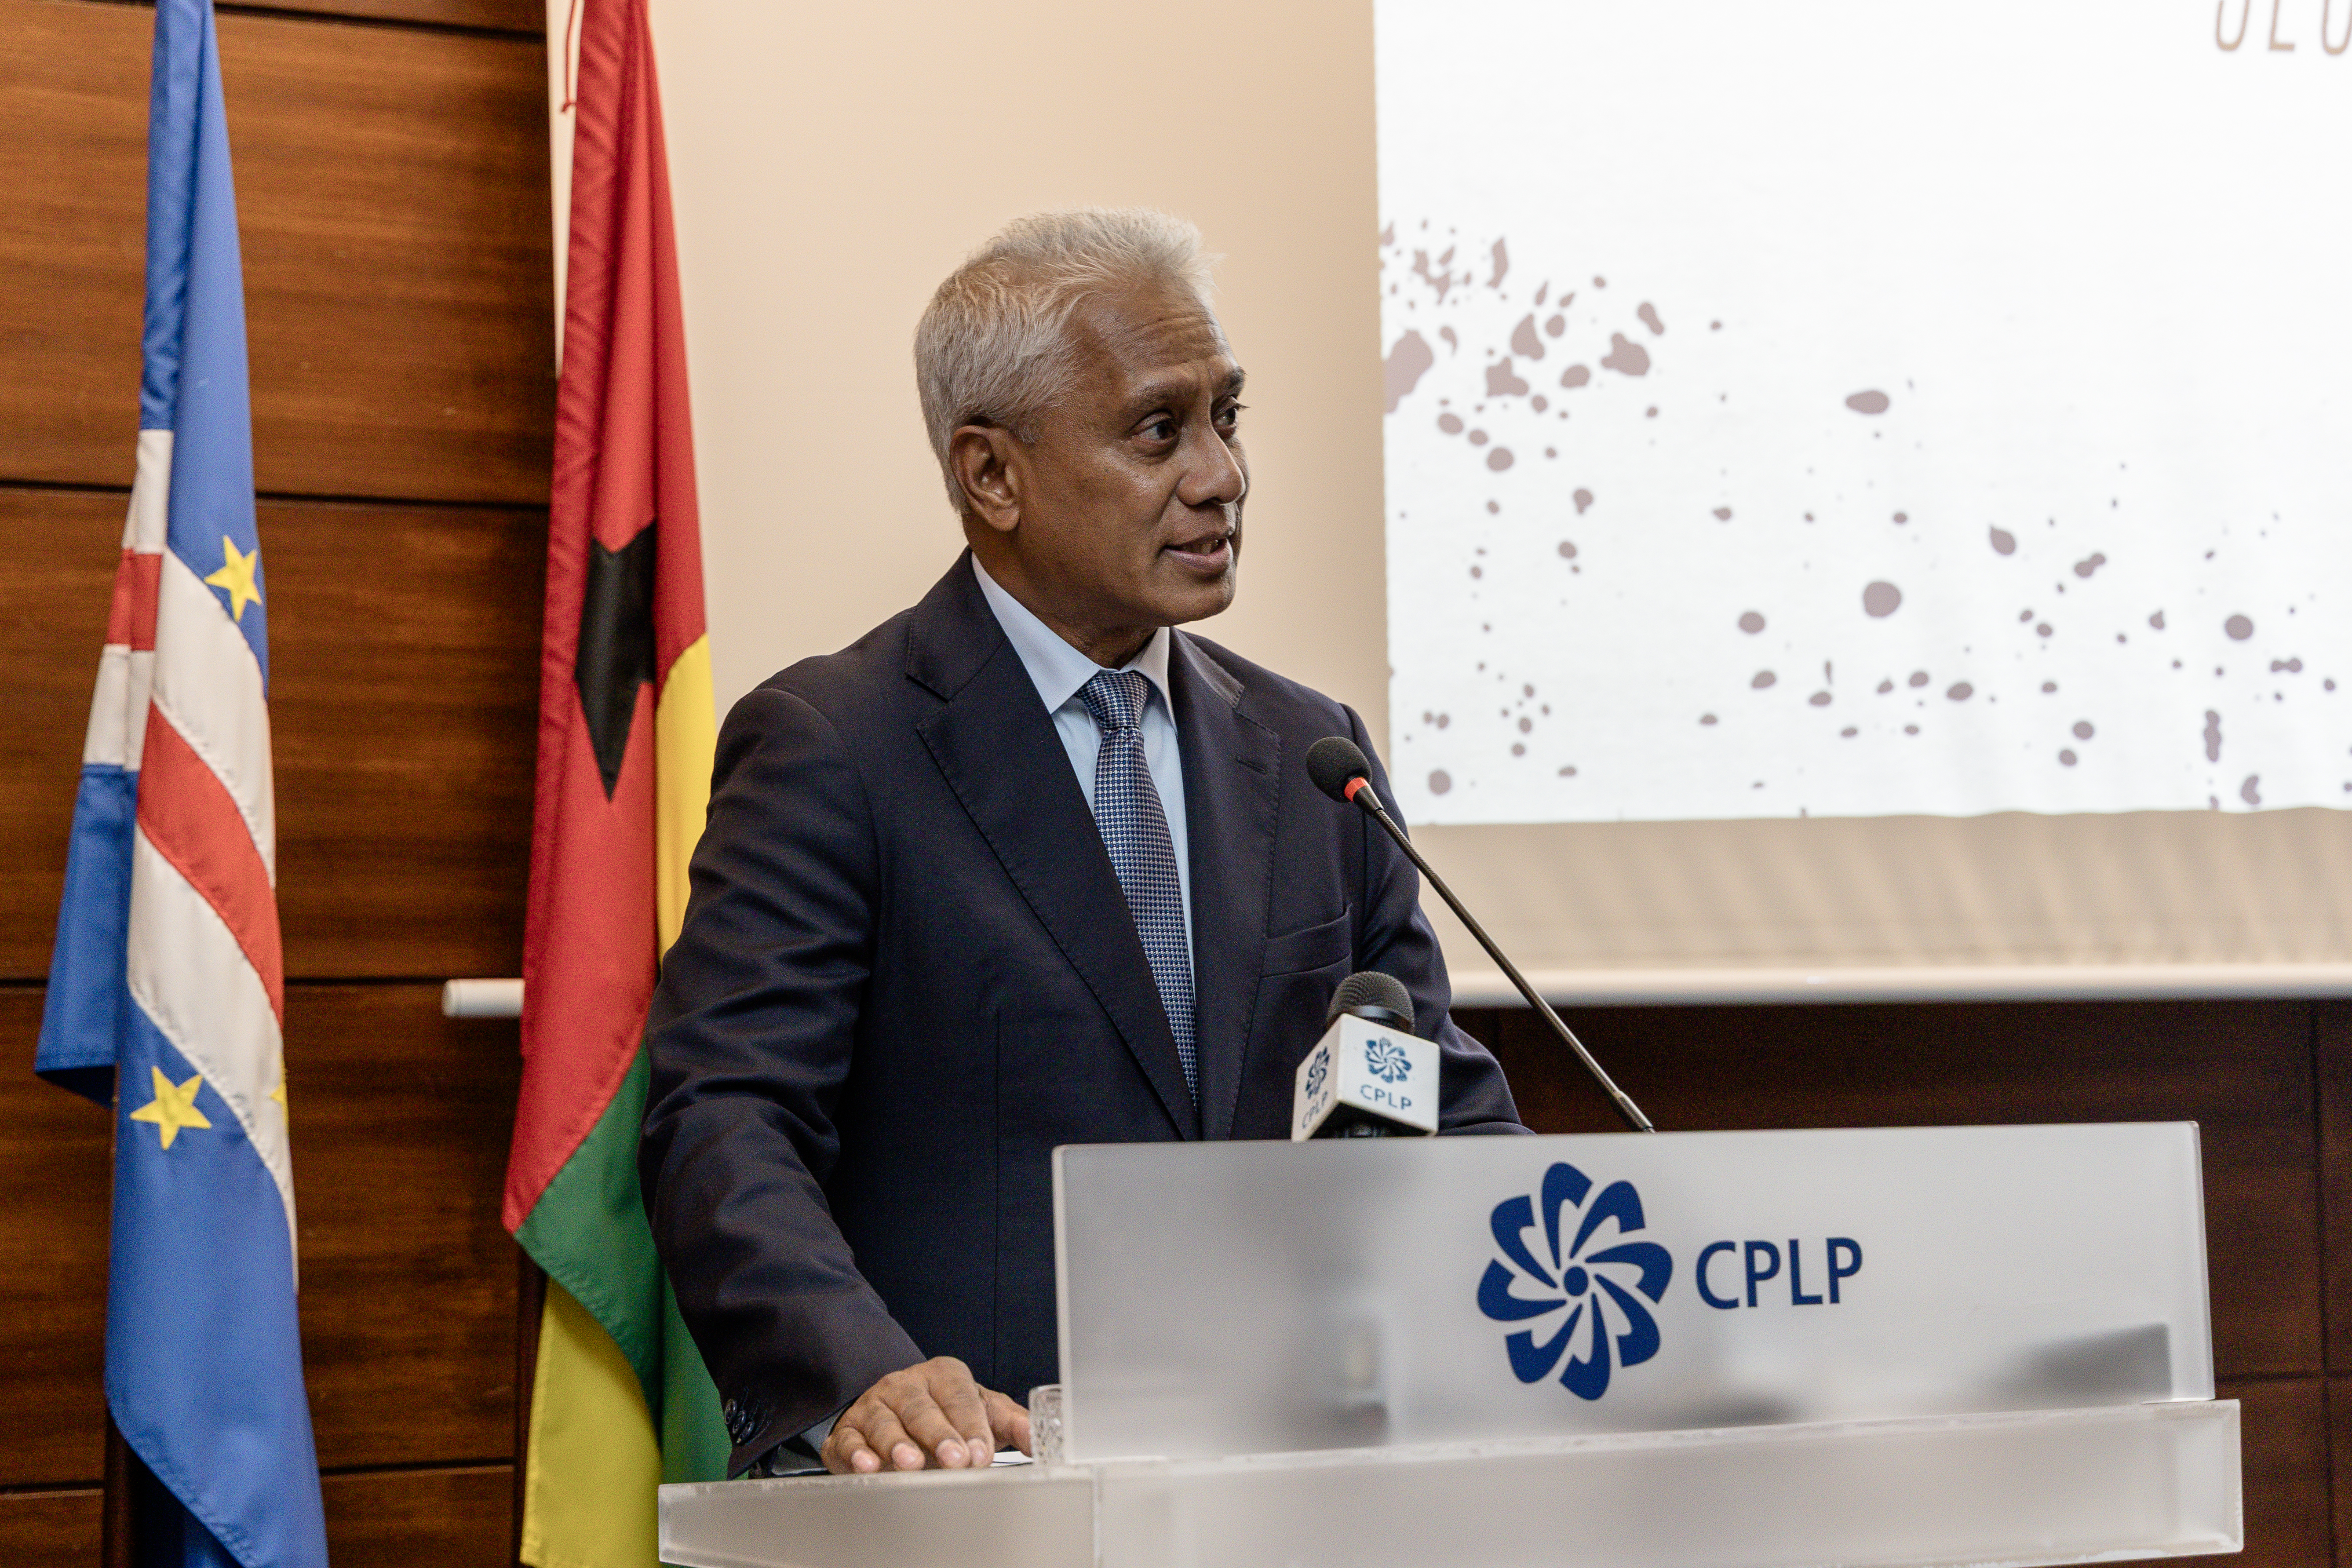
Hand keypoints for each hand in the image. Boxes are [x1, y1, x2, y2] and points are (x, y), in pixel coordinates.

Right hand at [821, 1356, 1031, 1473]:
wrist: (896, 1410)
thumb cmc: (946, 1413)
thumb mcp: (982, 1411)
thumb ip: (1012, 1423)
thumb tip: (1041, 1438)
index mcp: (943, 1375)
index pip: (960, 1396)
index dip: (971, 1425)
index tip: (981, 1453)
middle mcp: (906, 1385)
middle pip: (922, 1407)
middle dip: (939, 1434)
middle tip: (955, 1459)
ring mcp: (874, 1405)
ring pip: (885, 1422)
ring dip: (897, 1443)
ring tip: (911, 1463)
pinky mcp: (848, 1430)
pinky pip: (849, 1439)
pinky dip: (857, 1453)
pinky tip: (868, 1466)